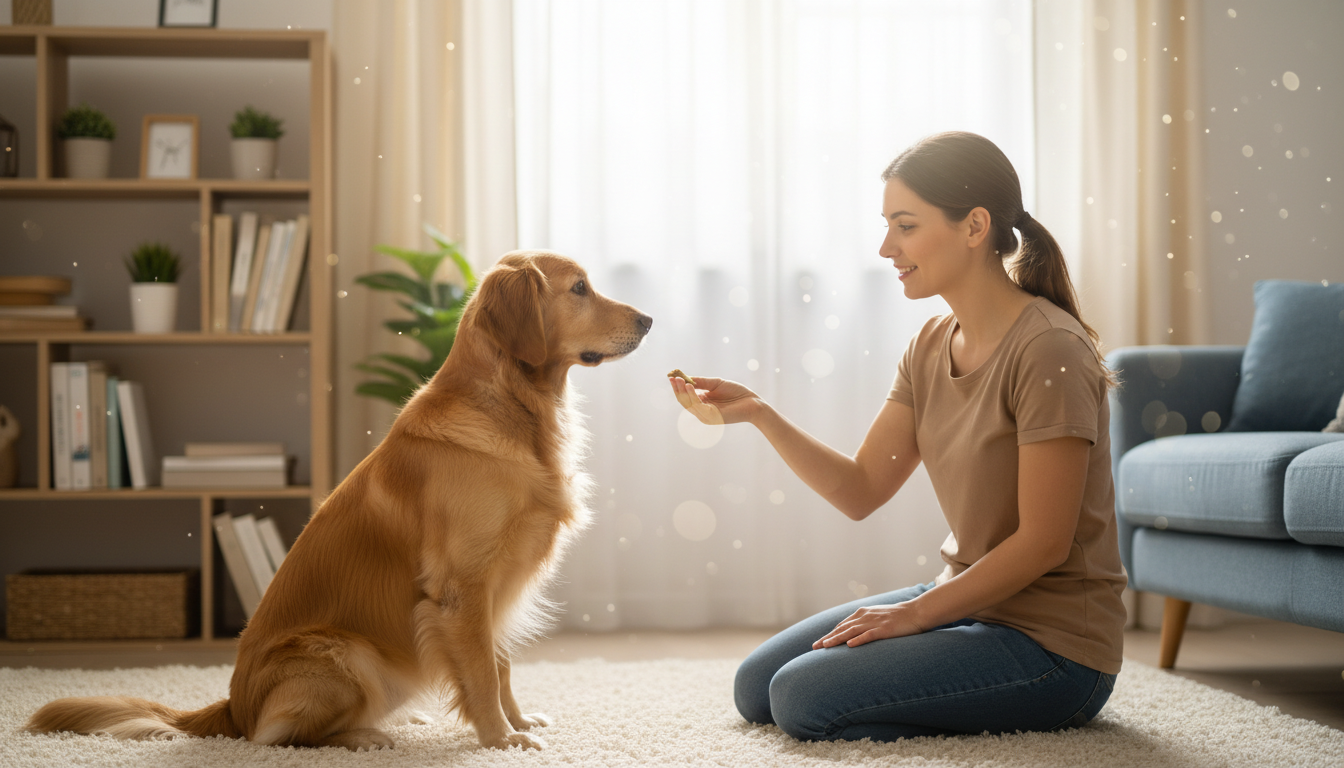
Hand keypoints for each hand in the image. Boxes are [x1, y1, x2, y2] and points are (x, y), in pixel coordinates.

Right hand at [669, 375, 762, 425]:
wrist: (752, 402)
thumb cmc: (736, 393)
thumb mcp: (716, 383)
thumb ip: (701, 382)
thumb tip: (686, 378)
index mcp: (703, 402)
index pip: (686, 396)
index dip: (678, 387)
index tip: (672, 376)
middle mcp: (702, 411)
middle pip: (684, 401)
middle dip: (678, 389)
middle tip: (673, 378)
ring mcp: (706, 415)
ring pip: (689, 404)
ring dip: (683, 392)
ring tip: (681, 380)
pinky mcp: (712, 417)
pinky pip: (698, 406)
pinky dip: (692, 396)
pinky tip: (690, 386)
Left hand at [812, 603, 926, 648]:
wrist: (915, 612)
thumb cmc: (897, 617)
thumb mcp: (877, 617)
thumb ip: (864, 623)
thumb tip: (853, 635)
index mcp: (862, 613)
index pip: (841, 626)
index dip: (829, 634)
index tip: (819, 643)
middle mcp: (865, 617)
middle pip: (842, 629)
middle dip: (828, 638)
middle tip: (815, 647)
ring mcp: (874, 622)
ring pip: (851, 631)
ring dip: (837, 639)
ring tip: (826, 646)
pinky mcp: (884, 629)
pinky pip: (869, 635)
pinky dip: (858, 640)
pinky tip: (850, 645)